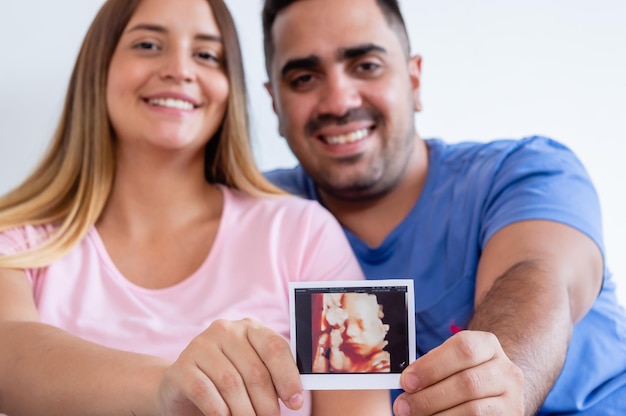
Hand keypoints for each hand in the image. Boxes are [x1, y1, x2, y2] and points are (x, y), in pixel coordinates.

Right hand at [157, 318, 303, 415]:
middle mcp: (225, 330)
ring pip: (231, 383)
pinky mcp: (181, 367)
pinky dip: (219, 411)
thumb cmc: (227, 380)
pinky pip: (205, 392)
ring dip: (245, 411)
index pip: (275, 347)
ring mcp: (200, 346)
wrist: (183, 385)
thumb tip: (295, 397)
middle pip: (255, 370)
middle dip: (266, 403)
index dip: (288, 377)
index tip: (296, 403)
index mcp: (249, 327)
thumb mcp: (251, 372)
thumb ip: (272, 376)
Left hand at [393, 331, 523, 415]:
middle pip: (467, 382)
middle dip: (429, 397)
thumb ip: (432, 367)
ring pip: (473, 409)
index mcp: (487, 345)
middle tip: (403, 406)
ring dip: (438, 414)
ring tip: (415, 415)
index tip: (406, 381)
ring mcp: (512, 397)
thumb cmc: (461, 373)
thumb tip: (406, 382)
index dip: (432, 366)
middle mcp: (506, 370)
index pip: (463, 348)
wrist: (494, 391)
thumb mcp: (450, 362)